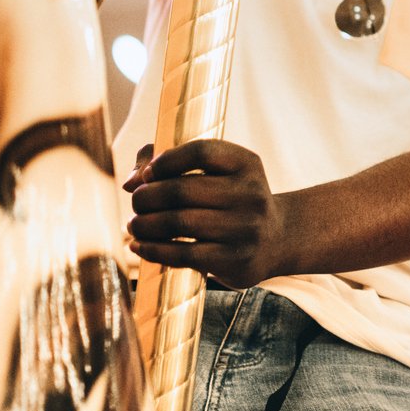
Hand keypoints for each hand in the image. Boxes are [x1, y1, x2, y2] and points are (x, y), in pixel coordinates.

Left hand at [125, 139, 287, 287]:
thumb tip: (131, 182)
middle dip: (147, 196)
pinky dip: (154, 250)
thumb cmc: (232, 201)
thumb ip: (171, 164)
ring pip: (178, 222)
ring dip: (145, 224)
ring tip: (134, 225)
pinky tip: (140, 246)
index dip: (165, 160)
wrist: (277, 240)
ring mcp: (245, 228)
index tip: (147, 174)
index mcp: (247, 164)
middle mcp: (251, 194)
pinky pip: (183, 254)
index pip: (201, 152)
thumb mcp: (217, 174)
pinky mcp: (235, 259)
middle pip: (182, 190)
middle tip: (137, 203)